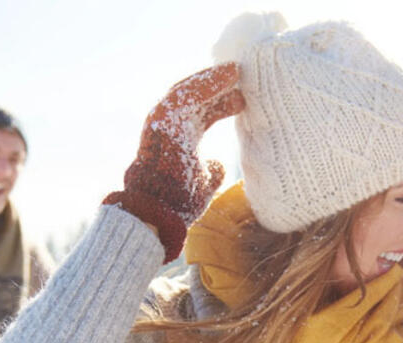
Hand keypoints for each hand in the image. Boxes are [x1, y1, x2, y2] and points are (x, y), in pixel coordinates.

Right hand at [105, 63, 244, 262]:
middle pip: (197, 98)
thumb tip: (220, 164)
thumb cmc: (179, 203)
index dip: (222, 104)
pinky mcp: (162, 120)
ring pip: (189, 90)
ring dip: (213, 79)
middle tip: (242, 76)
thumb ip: (211, 171)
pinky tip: (226, 75)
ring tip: (235, 69)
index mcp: (181, 140)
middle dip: (220, 87)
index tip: (243, 98)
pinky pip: (186, 94)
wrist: (159, 212)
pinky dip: (207, 83)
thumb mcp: (203, 184)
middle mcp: (171, 127)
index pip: (203, 114)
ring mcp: (163, 122)